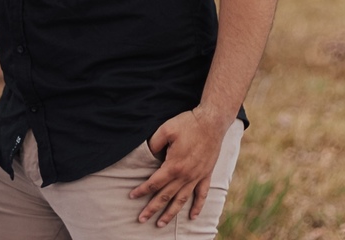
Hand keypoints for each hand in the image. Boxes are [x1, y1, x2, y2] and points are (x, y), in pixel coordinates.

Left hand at [129, 107, 228, 227]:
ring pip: (182, 200)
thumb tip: (147, 155)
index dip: (141, 190)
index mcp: (173, 166)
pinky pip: (202, 194)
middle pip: (165, 196)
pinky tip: (193, 216)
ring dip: (171, 213)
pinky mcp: (206, 174)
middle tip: (141, 219)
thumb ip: (154, 144)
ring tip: (161, 224)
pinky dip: (198, 206)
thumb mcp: (165, 130)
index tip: (132, 196)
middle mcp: (185, 176)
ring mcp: (197, 177)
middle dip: (152, 209)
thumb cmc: (188, 124)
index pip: (154, 183)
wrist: (212, 122)